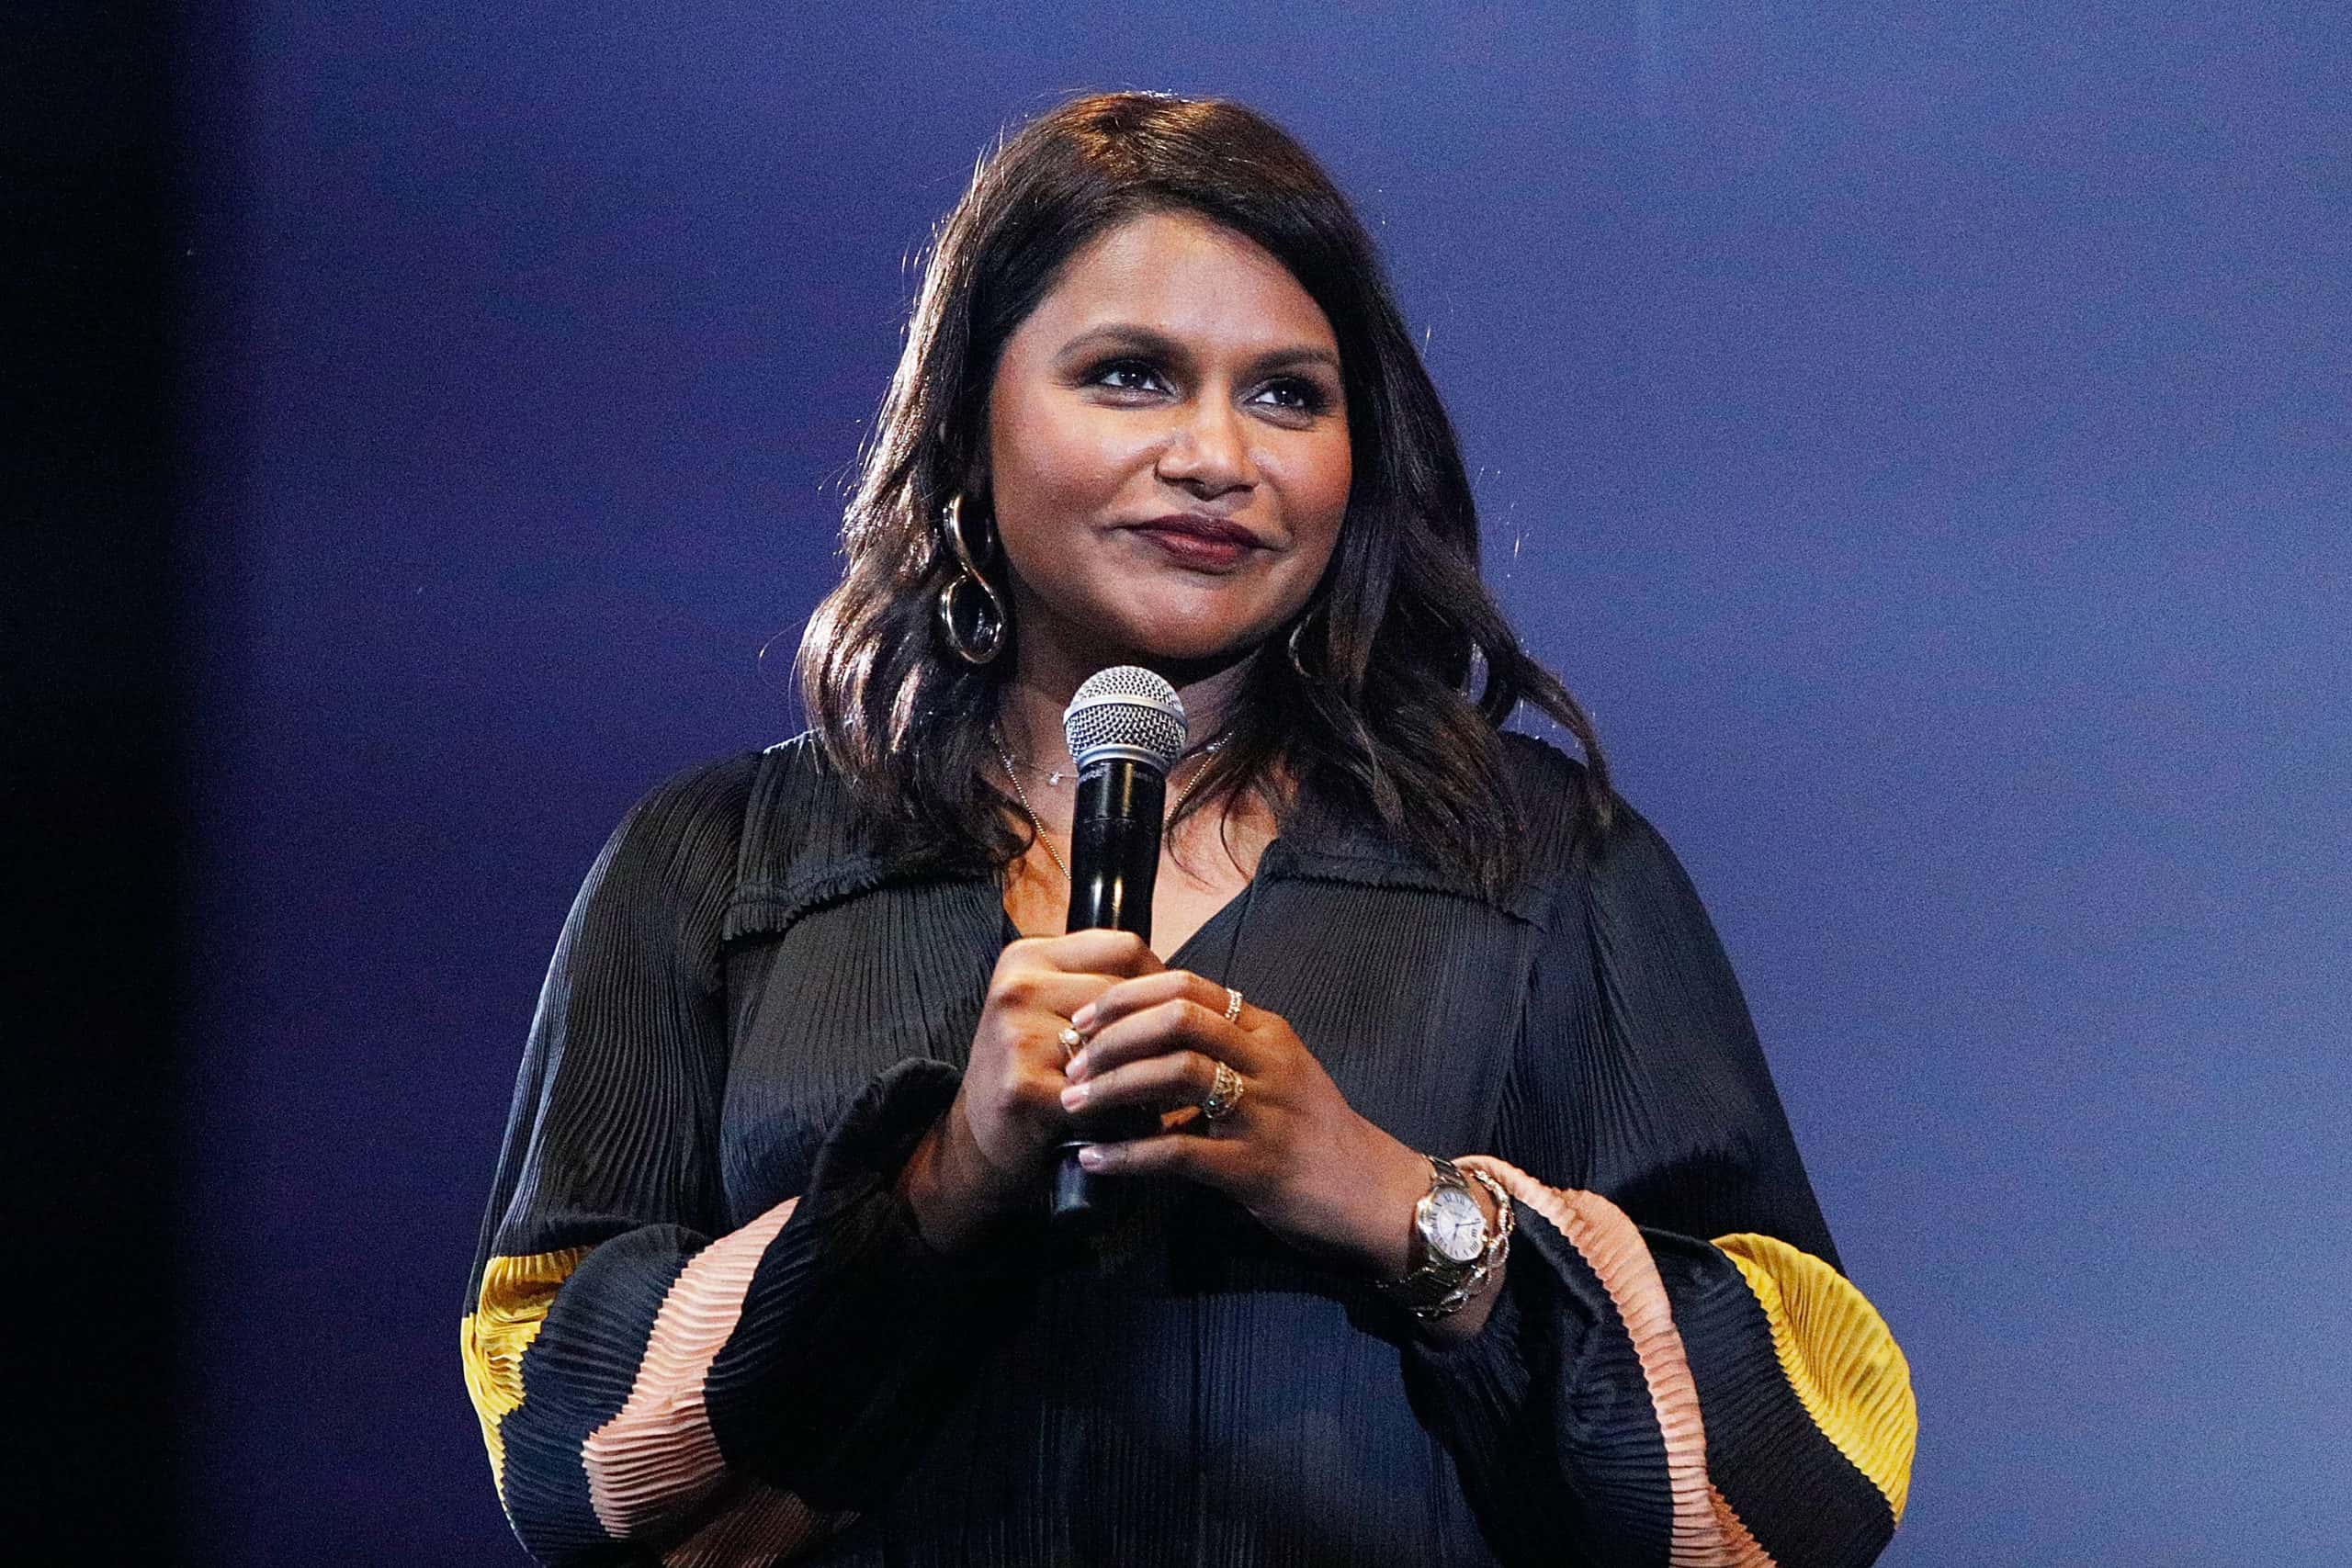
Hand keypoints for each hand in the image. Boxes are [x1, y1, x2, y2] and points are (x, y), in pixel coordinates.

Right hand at [897, 929, 1159, 1252]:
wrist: (975, 1139)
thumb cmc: (1029, 1070)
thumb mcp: (1050, 1009)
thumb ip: (1098, 985)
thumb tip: (1180, 982)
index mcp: (1027, 957)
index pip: (1123, 948)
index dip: (1163, 979)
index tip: (1180, 1010)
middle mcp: (1017, 986)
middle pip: (1125, 995)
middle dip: (1161, 1027)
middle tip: (1188, 1055)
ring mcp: (1016, 1034)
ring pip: (1119, 1042)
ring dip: (1152, 1068)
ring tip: (1174, 1087)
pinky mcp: (1023, 1084)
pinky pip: (1102, 1091)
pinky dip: (1129, 1109)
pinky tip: (1143, 1119)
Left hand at [1056, 970, 1436, 1279]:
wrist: (1377, 1196)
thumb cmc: (1316, 1136)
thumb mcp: (1277, 1075)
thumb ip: (1224, 1052)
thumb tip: (1144, 1039)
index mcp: (1266, 1032)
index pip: (1188, 986)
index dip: (1126, 996)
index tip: (1084, 1019)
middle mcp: (1267, 1061)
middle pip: (1178, 1018)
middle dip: (1113, 1035)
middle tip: (1072, 1062)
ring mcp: (1264, 1112)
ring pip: (1177, 1072)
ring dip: (1113, 1086)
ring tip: (1073, 1104)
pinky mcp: (1257, 1167)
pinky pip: (1180, 1152)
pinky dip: (1128, 1154)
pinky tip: (1094, 1160)